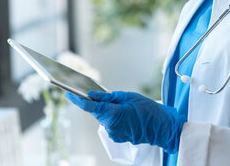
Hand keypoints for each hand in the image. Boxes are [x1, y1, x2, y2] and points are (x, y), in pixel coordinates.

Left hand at [66, 91, 185, 153]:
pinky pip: (112, 124)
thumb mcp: (129, 97)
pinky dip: (116, 117)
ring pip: (105, 118)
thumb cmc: (148, 110)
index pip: (90, 107)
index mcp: (112, 115)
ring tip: (126, 107)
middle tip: (113, 97)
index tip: (67, 93)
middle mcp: (110, 127)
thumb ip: (109, 98)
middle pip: (98, 112)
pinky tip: (127, 114)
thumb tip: (92, 96)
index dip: (77, 100)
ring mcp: (114, 134)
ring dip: (110, 111)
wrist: (162, 127)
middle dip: (100, 103)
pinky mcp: (118, 137)